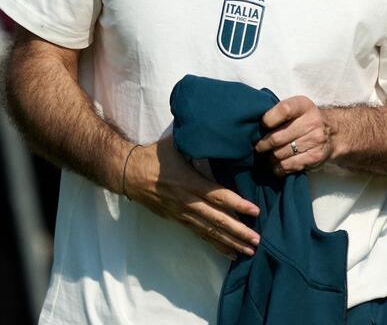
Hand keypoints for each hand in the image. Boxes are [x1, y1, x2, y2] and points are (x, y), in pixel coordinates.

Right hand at [123, 136, 261, 260]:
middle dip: (238, 231)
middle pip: (216, 219)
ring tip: (250, 251)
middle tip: (257, 240)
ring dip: (231, 242)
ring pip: (210, 231)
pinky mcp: (179, 220)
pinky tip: (231, 253)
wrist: (129, 173)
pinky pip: (200, 235)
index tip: (255, 210)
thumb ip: (200, 143)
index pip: (217, 195)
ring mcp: (182, 214)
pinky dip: (216, 245)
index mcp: (189, 181)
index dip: (237, 204)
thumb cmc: (156, 155)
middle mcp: (187, 201)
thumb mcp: (179, 144)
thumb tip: (224, 133)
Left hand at [255, 96, 337, 175]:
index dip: (268, 119)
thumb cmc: (304, 119)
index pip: (283, 110)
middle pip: (277, 138)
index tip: (263, 125)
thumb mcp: (296, 108)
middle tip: (258, 147)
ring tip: (268, 155)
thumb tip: (252, 123)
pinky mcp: (315, 157)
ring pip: (280, 154)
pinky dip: (278, 167)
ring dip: (270, 157)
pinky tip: (277, 164)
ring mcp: (315, 140)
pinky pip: (288, 165)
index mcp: (304, 105)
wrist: (333, 132)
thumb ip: (278, 112)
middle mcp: (312, 121)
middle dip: (263, 145)